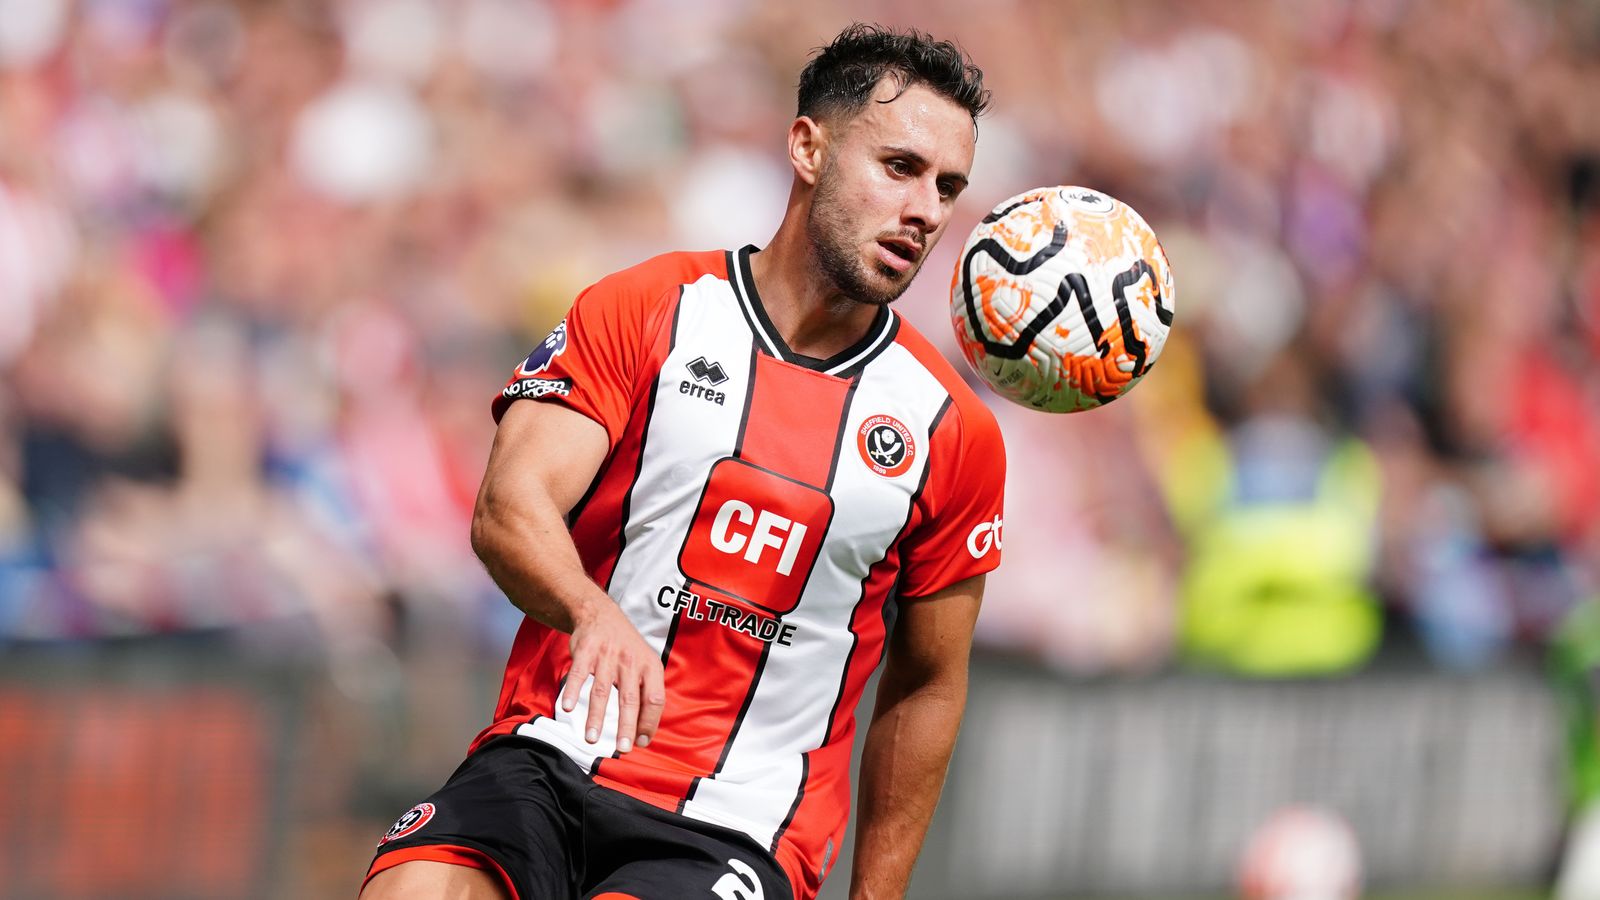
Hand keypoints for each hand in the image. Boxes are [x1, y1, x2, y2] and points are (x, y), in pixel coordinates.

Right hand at [560, 599, 665, 753]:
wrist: (601, 614)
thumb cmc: (626, 648)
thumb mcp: (645, 663)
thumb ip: (646, 693)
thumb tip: (645, 733)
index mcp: (650, 666)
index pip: (655, 699)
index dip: (650, 722)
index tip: (641, 742)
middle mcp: (630, 662)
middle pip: (629, 699)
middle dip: (626, 726)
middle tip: (623, 748)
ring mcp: (608, 656)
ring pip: (602, 691)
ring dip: (596, 717)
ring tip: (592, 738)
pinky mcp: (586, 651)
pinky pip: (578, 675)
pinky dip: (572, 691)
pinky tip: (568, 708)